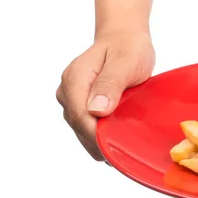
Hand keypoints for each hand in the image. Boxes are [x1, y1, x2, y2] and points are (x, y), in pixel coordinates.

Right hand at [56, 31, 154, 160]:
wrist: (125, 39)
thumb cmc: (128, 48)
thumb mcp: (125, 62)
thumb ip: (110, 84)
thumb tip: (96, 110)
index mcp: (76, 78)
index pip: (79, 116)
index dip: (96, 136)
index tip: (115, 149)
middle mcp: (68, 90)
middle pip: (79, 126)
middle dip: (99, 143)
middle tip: (122, 158)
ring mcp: (72, 98)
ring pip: (81, 129)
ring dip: (99, 143)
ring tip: (120, 154)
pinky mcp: (80, 104)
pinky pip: (86, 126)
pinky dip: (99, 137)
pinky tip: (114, 145)